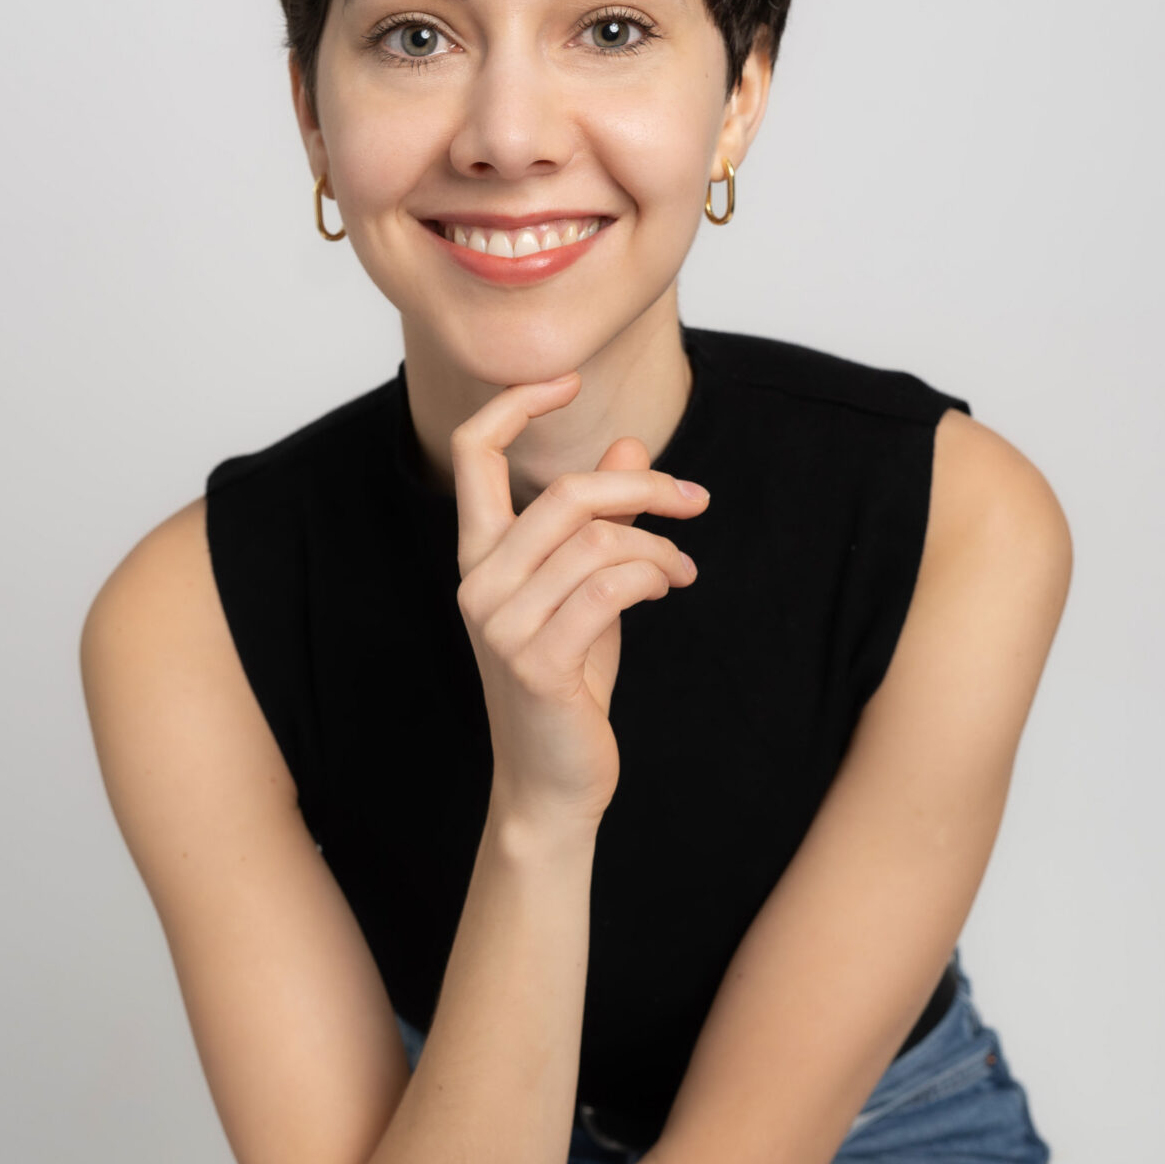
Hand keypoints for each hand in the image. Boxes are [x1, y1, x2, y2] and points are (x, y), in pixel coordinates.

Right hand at [452, 373, 708, 824]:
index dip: (516, 403)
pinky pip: (610, 588)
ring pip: (597, 541)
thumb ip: (600, 521)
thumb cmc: (568, 684)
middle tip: (693, 499)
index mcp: (478, 555)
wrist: (553, 782)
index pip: (471, 452)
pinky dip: (653, 577)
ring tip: (681, 569)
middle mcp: (478, 582)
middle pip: (563, 492)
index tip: (569, 381)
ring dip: (658, 547)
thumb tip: (629, 448)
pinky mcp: (537, 661)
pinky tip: (668, 588)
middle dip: (642, 486)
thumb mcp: (585, 589)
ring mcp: (501, 623)